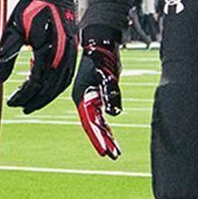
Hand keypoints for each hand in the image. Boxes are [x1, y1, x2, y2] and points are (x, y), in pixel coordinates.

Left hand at [0, 0, 79, 112]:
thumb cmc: (32, 7)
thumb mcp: (13, 29)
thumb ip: (6, 54)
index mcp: (48, 50)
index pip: (36, 82)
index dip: (23, 95)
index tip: (12, 101)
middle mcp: (62, 54)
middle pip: (50, 88)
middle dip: (35, 101)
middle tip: (21, 107)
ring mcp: (70, 53)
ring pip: (61, 84)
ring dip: (47, 96)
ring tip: (33, 103)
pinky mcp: (72, 50)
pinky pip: (67, 75)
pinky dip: (56, 86)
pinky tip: (46, 88)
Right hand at [73, 39, 122, 159]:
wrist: (100, 42)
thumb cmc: (103, 57)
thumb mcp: (108, 76)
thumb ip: (111, 94)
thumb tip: (114, 114)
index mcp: (82, 97)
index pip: (90, 122)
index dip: (97, 138)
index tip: (104, 152)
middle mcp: (84, 100)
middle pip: (93, 125)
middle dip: (103, 141)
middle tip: (112, 155)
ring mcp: (90, 98)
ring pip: (98, 123)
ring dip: (106, 136)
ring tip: (115, 152)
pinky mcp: (97, 96)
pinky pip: (101, 116)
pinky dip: (107, 126)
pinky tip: (112, 136)